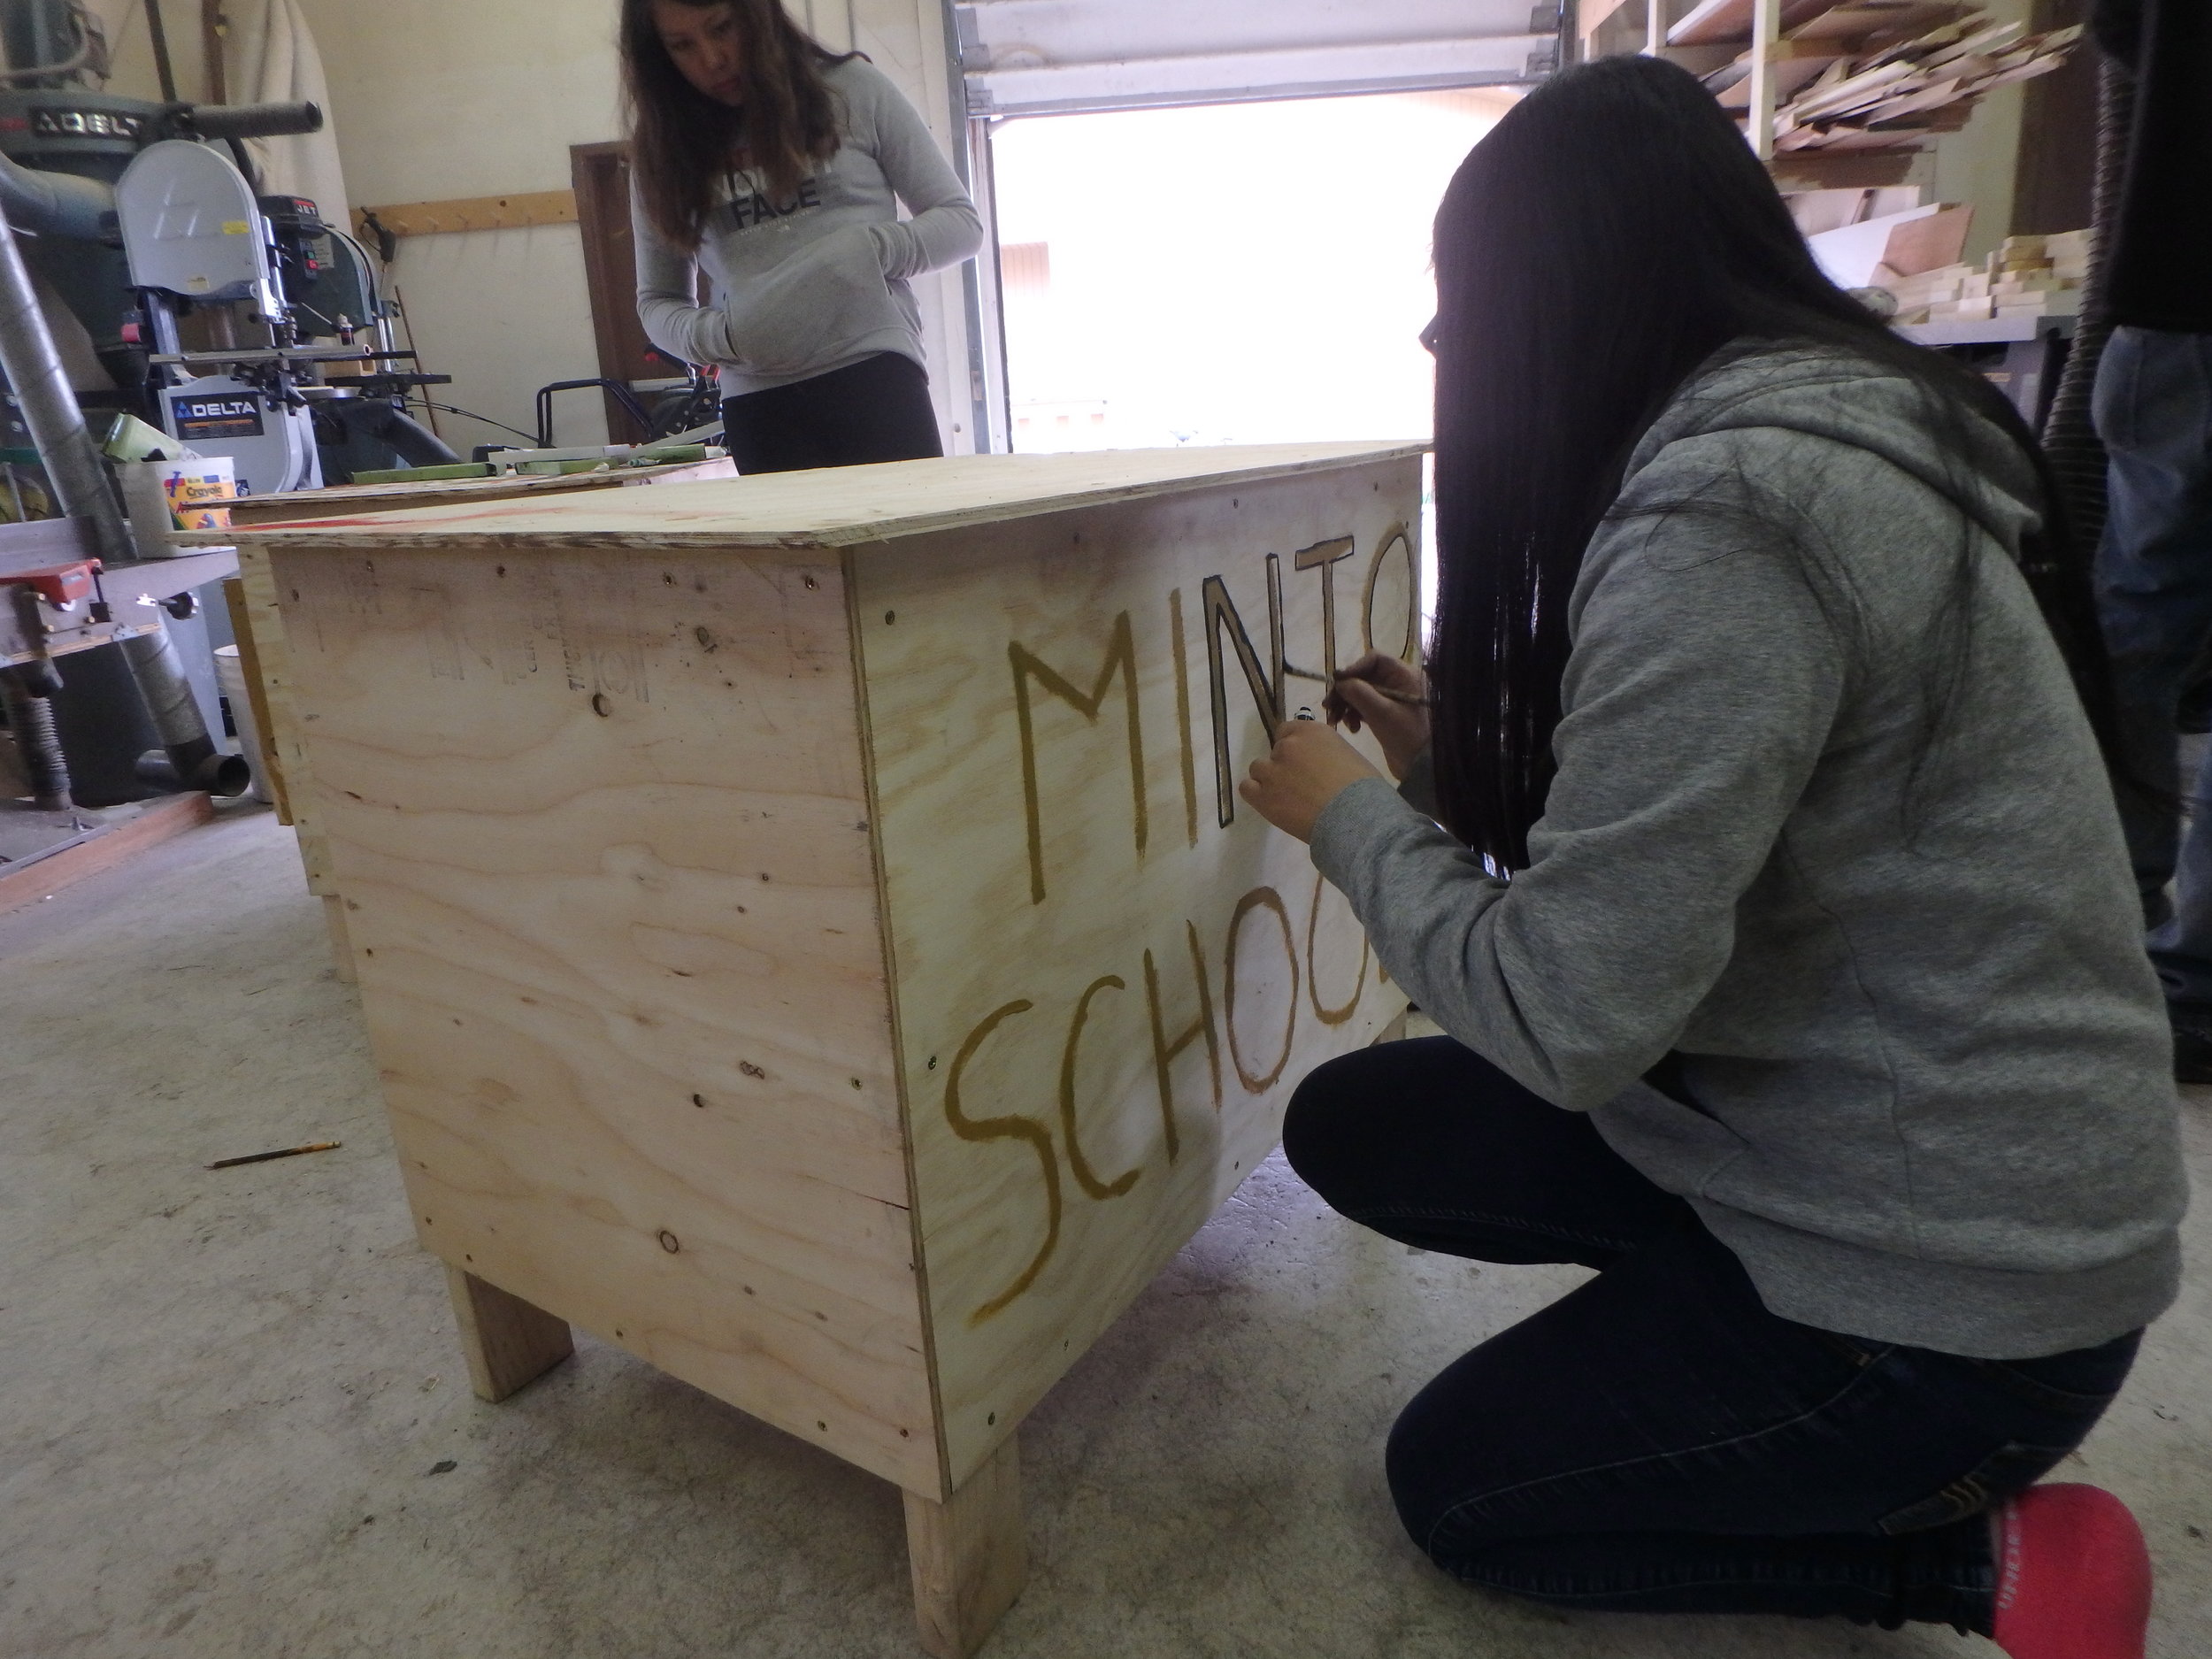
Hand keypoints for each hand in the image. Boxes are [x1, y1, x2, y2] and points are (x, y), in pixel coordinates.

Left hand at [1239, 717, 1384, 842]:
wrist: (1355, 817)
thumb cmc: (1364, 789)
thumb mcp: (1348, 756)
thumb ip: (1326, 753)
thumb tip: (1320, 764)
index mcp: (1312, 732)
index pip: (1287, 731)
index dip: (1293, 747)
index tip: (1301, 762)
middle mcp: (1288, 746)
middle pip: (1275, 751)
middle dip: (1285, 766)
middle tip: (1300, 785)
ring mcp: (1272, 770)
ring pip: (1258, 768)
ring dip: (1269, 779)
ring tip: (1286, 797)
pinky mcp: (1262, 795)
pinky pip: (1246, 788)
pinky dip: (1256, 795)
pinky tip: (1271, 804)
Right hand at [1324, 651, 1430, 780]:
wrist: (1420, 766)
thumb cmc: (1406, 736)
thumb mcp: (1381, 713)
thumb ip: (1359, 693)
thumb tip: (1339, 682)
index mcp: (1404, 676)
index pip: (1375, 659)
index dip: (1354, 668)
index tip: (1338, 683)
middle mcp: (1397, 682)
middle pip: (1363, 676)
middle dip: (1344, 691)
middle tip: (1328, 706)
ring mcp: (1390, 698)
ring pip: (1360, 692)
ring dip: (1345, 705)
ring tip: (1336, 721)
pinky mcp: (1385, 713)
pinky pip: (1363, 706)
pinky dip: (1353, 715)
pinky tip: (1352, 729)